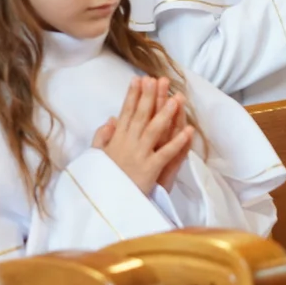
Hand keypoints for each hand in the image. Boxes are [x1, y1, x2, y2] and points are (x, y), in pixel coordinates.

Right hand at [92, 77, 192, 194]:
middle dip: (150, 96)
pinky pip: (166, 154)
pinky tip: (189, 131)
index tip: (140, 79)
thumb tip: (111, 118)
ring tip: (177, 98)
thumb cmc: (102, 181)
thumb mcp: (96, 157)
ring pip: (154, 130)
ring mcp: (139, 156)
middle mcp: (127, 144)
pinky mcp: (150, 170)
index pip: (125, 113)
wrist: (103, 205)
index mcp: (116, 140)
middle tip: (158, 79)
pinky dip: (178, 143)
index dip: (133, 95)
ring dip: (166, 113)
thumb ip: (102, 137)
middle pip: (140, 116)